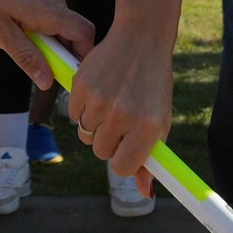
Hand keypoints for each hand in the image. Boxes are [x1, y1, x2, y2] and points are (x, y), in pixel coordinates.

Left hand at [0, 0, 93, 90]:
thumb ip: (26, 56)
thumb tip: (47, 81)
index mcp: (48, 10)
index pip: (84, 35)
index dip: (81, 56)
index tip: (65, 72)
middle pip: (72, 30)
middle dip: (58, 50)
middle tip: (32, 59)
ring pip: (57, 19)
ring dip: (45, 35)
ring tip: (14, 35)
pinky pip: (46, 7)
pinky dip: (37, 21)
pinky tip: (11, 19)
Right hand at [66, 22, 174, 175]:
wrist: (140, 40)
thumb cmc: (153, 84)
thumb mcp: (159, 119)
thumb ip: (151, 157)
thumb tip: (144, 192)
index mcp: (148, 126)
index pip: (122, 167)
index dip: (121, 161)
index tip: (125, 151)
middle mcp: (123, 115)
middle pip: (100, 152)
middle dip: (108, 141)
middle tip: (120, 119)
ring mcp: (100, 101)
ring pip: (85, 134)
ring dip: (94, 125)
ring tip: (111, 102)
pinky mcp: (81, 86)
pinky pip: (73, 114)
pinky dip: (82, 108)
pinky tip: (98, 91)